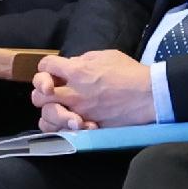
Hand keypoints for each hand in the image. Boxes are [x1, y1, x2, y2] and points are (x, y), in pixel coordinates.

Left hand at [31, 48, 157, 128]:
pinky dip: (61, 128)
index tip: (55, 71)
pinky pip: (63, 132)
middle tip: (52, 92)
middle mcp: (73, 93)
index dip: (47, 67)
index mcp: (77, 71)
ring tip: (58, 110)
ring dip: (49, 112)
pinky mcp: (87, 126)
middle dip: (42, 92)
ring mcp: (79, 112)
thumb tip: (73, 64)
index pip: (45, 66)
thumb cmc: (131, 73)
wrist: (149, 96)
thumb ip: (85, 59)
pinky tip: (68, 122)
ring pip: (46, 116)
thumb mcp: (107, 56)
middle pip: (38, 95)